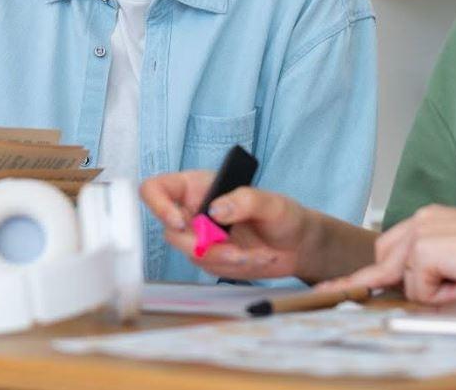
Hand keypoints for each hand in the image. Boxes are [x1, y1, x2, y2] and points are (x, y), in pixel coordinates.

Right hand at [140, 173, 311, 280]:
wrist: (299, 246)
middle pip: (171, 232)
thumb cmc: (283, 214)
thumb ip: (244, 201)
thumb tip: (215, 211)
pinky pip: (212, 268)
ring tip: (257, 254)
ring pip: (193, 254)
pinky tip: (258, 258)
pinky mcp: (211, 260)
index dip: (158, 205)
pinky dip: (236, 267)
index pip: (157, 189)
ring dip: (225, 259)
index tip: (180, 223)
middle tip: (234, 250)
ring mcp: (200, 238)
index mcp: (197, 187)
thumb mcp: (270, 202)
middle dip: (202, 246)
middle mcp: (193, 212)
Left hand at [315, 205, 455, 302]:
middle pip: (384, 261)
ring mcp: (418, 235)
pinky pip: (421, 292)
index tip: (337, 285)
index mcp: (429, 217)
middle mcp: (419, 220)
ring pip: (406, 282)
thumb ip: (435, 265)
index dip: (373, 272)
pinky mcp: (422, 252)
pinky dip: (445, 295)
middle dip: (395, 282)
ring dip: (437, 291)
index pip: (389, 245)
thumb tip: (417, 290)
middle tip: (422, 288)